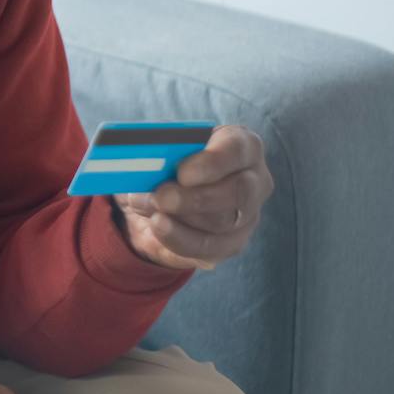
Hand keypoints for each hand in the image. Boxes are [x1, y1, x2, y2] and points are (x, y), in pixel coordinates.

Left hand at [114, 124, 274, 270]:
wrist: (153, 200)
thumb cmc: (162, 164)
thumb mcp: (155, 151)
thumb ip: (155, 150)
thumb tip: (139, 160)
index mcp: (240, 145)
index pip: (240, 149)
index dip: (213, 161)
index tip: (182, 173)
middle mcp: (254, 179)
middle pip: (240, 191)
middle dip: (196, 197)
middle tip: (160, 197)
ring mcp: (248, 214)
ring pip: (223, 221)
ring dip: (178, 216)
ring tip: (143, 205)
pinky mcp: (233, 242)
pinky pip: (211, 247)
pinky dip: (179, 238)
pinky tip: (158, 227)